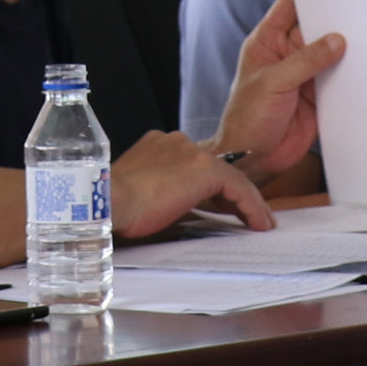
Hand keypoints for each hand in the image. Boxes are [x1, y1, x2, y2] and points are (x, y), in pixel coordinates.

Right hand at [112, 130, 275, 239]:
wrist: (108, 202)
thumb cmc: (115, 206)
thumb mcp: (139, 193)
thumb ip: (160, 192)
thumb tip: (174, 210)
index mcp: (157, 145)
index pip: (194, 164)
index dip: (211, 188)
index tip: (221, 207)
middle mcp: (176, 142)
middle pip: (214, 168)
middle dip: (231, 194)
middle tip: (245, 215)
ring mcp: (191, 152)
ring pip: (230, 176)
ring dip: (247, 201)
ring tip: (258, 222)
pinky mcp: (204, 169)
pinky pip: (238, 186)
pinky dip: (252, 205)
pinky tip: (258, 223)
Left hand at [213, 0, 346, 190]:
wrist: (252, 160)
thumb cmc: (247, 120)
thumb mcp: (273, 84)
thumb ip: (305, 61)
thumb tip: (336, 40)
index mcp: (268, 43)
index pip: (289, 7)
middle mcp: (287, 55)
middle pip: (315, 28)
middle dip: (336, 20)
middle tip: (364, 9)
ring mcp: (304, 76)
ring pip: (330, 54)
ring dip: (347, 49)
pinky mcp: (319, 96)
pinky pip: (339, 80)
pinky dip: (352, 75)